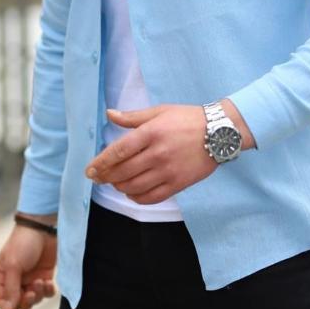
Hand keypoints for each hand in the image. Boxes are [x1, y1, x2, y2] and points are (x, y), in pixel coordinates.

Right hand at [0, 225, 56, 308]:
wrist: (43, 227)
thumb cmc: (23, 243)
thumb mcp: (13, 265)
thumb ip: (11, 288)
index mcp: (2, 275)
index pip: (2, 300)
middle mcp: (15, 279)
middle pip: (19, 302)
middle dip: (27, 301)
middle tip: (32, 291)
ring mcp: (31, 277)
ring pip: (34, 298)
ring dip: (38, 294)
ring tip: (41, 282)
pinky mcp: (44, 274)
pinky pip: (46, 292)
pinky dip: (48, 291)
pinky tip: (49, 283)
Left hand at [85, 103, 219, 204]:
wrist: (219, 132)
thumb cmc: (187, 118)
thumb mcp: (160, 111)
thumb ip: (133, 116)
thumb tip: (110, 114)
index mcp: (151, 132)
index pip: (118, 151)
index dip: (101, 163)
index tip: (89, 170)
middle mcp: (158, 153)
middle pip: (123, 172)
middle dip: (106, 177)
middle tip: (98, 178)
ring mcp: (168, 171)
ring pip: (134, 187)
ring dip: (119, 187)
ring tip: (115, 183)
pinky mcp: (178, 184)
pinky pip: (152, 197)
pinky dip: (137, 198)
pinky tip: (132, 192)